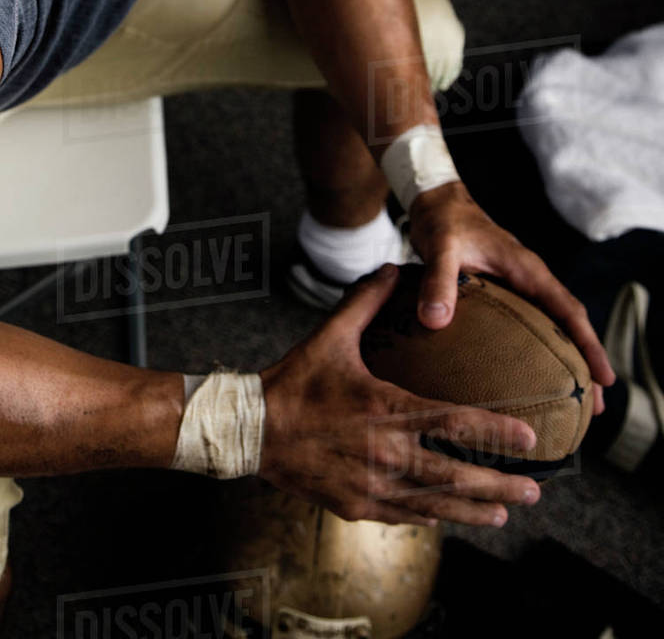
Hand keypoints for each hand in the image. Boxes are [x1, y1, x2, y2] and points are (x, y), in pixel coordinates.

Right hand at [259, 265, 543, 526]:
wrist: (251, 430)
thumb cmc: (293, 382)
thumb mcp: (330, 336)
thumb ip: (365, 302)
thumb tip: (393, 268)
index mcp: (386, 410)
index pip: (454, 423)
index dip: (496, 432)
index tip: (529, 438)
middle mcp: (386, 454)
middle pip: (456, 476)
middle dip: (500, 486)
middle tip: (534, 489)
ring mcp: (372, 486)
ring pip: (435, 505)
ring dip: (474, 510)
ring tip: (503, 513)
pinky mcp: (356, 506)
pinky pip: (403, 515)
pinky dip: (431, 516)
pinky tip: (447, 517)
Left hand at [407, 180, 614, 413]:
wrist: (436, 202)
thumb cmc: (443, 221)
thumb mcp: (441, 247)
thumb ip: (438, 281)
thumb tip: (435, 322)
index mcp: (527, 270)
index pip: (568, 311)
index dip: (588, 345)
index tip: (604, 378)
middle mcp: (530, 280)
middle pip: (569, 325)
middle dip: (585, 362)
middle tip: (595, 407)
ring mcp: (518, 286)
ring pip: (552, 326)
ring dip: (566, 359)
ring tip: (571, 400)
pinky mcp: (503, 292)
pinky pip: (530, 324)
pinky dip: (539, 348)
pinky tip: (529, 374)